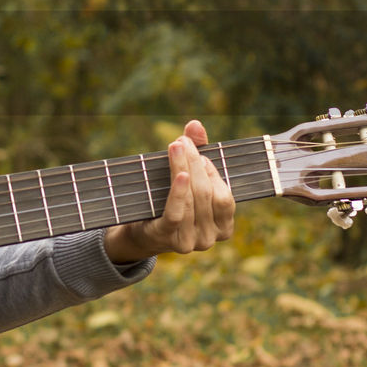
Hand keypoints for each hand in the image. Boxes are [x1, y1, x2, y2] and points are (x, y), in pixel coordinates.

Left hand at [103, 120, 235, 262]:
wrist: (142, 231)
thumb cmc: (171, 201)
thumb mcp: (187, 178)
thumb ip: (196, 151)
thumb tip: (195, 124)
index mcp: (223, 227)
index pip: (224, 198)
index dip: (213, 173)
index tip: (199, 152)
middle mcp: (210, 238)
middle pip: (206, 194)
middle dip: (194, 164)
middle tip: (182, 142)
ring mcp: (190, 241)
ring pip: (192, 200)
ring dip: (183, 169)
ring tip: (176, 148)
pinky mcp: (167, 237)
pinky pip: (176, 213)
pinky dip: (179, 192)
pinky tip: (180, 174)